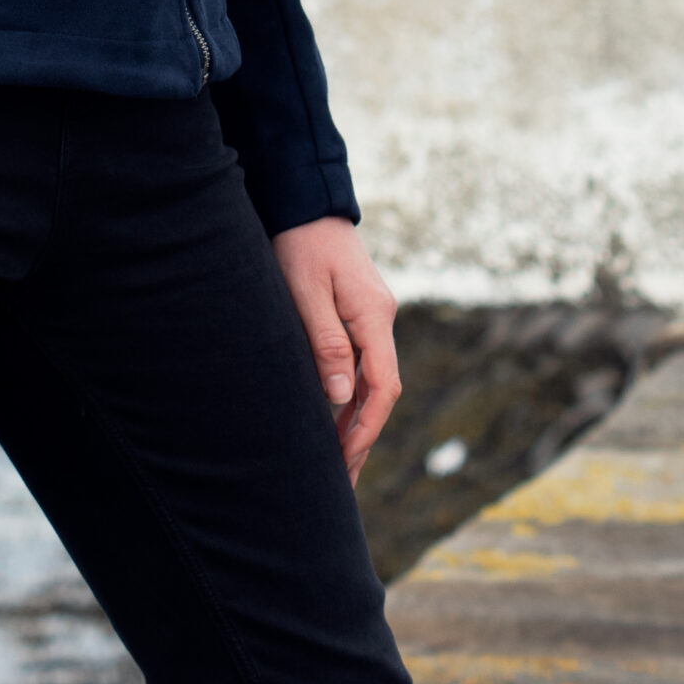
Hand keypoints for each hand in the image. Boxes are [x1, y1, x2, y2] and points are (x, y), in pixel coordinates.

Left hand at [271, 216, 398, 486]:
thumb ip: (325, 341)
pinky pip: (361, 364)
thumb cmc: (300, 242)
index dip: (366, 428)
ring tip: (335, 463)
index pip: (382, 386)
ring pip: (371, 381)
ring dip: (356, 421)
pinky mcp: (358, 313)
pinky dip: (349, 397)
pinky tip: (333, 419)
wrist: (306, 201)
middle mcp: (380, 318)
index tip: (345, 460)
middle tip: (341, 481)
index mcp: (374, 315)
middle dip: (362, 436)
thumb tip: (339, 395)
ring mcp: (372, 316)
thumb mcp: (306, 290)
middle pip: (381, 391)